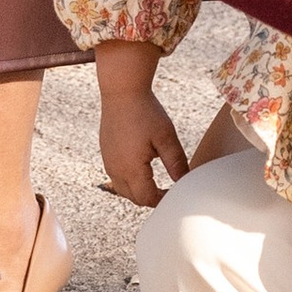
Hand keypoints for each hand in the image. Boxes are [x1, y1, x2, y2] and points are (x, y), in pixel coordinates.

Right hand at [94, 55, 189, 206]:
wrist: (122, 91)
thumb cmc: (145, 111)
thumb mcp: (166, 138)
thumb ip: (177, 163)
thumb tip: (185, 182)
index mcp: (131, 169)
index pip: (147, 198)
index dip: (163, 200)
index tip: (176, 194)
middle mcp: (116, 169)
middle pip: (134, 198)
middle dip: (151, 198)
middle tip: (168, 191)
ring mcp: (108, 161)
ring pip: (123, 189)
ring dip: (139, 191)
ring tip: (156, 183)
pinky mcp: (106, 153)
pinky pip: (116, 176)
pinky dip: (129, 180)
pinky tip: (142, 169)